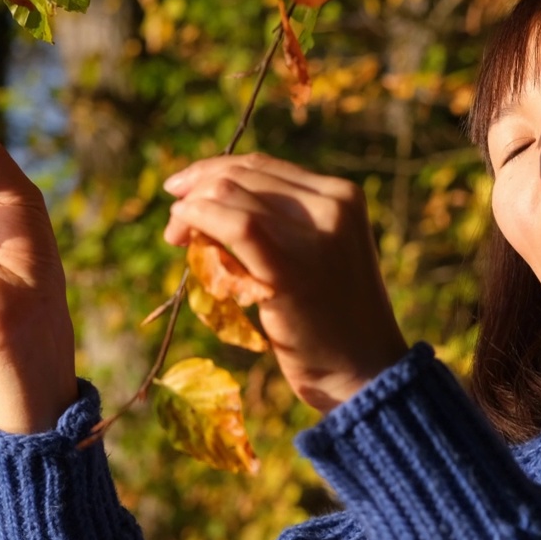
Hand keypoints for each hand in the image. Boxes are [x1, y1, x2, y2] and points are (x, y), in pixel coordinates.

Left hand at [163, 154, 408, 412]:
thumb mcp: (317, 253)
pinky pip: (234, 225)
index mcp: (343, 195)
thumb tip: (209, 202)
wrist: (365, 372)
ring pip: (231, 194)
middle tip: (175, 225)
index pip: (264, 168)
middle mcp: (333, 205)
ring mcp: (316, 233)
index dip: (214, 172)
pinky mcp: (291, 267)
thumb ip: (280, 223)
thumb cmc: (333, 321)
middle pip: (243, 176)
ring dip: (192, 210)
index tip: (184, 193)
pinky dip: (199, 221)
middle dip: (197, 191)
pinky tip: (183, 236)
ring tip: (178, 237)